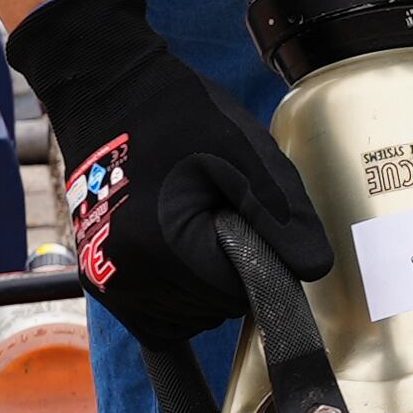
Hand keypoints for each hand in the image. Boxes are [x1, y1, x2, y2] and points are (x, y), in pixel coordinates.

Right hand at [8, 0, 333, 345]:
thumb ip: (284, 217)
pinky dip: (178, 296)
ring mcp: (109, 282)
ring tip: (193, 223)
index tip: (244, 215)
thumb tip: (312, 268)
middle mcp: (129, 276)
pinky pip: (157, 319)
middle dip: (230, 268)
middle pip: (216, 307)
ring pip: (190, 317)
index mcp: (167, 247)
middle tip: (217, 210)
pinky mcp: (99, 281)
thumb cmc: (179, 116)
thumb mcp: (246, 156)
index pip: (243, 292)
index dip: (258, 256)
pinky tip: (181, 254)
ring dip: (205, 284)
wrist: (109, 93)